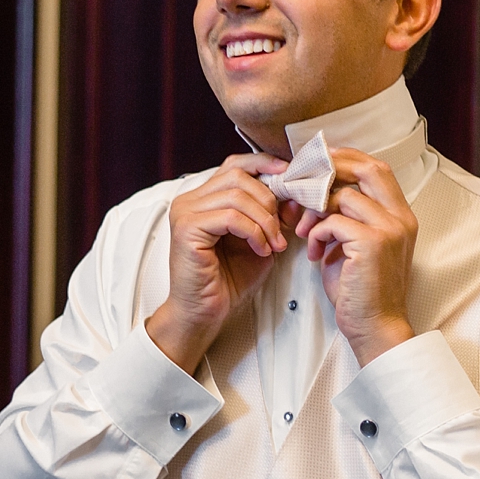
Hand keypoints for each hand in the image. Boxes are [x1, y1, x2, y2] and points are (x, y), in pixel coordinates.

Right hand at [145, 153, 300, 372]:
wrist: (204, 314)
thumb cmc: (228, 280)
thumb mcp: (259, 241)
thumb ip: (272, 217)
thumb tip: (294, 193)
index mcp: (204, 198)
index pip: (235, 165)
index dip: (263, 165)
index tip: (290, 177)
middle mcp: (190, 200)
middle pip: (238, 176)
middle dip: (269, 199)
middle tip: (282, 228)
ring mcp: (185, 212)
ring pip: (237, 195)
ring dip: (265, 220)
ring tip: (273, 244)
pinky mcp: (187, 229)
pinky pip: (231, 217)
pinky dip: (253, 233)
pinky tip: (261, 250)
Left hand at [295, 148, 416, 365]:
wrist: (374, 327)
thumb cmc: (360, 290)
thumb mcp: (356, 245)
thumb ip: (347, 216)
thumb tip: (317, 192)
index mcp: (401, 216)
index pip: (378, 168)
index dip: (347, 159)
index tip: (320, 163)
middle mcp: (400, 218)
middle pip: (367, 169)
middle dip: (331, 170)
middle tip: (304, 182)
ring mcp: (389, 229)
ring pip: (343, 196)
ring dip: (314, 211)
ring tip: (303, 232)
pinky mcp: (371, 244)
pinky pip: (332, 222)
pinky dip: (315, 234)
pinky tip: (312, 254)